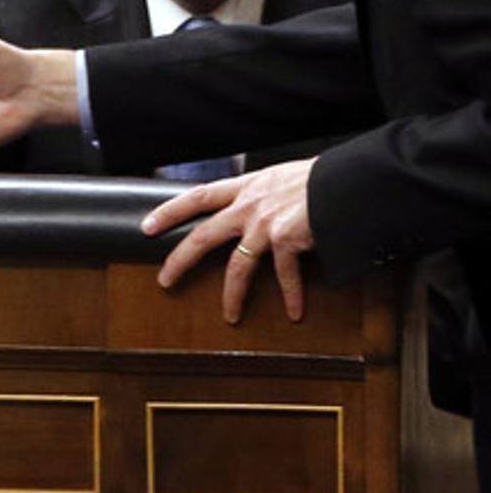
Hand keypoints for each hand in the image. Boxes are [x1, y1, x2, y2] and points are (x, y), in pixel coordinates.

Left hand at [140, 158, 316, 323]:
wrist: (345, 178)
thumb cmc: (318, 177)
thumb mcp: (279, 176)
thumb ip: (262, 192)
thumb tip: (255, 205)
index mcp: (245, 187)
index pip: (197, 197)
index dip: (170, 211)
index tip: (147, 226)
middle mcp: (249, 206)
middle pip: (203, 235)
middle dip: (180, 260)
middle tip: (164, 280)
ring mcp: (265, 225)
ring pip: (238, 266)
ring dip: (233, 295)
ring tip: (230, 316)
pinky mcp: (287, 240)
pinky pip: (285, 276)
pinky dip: (291, 295)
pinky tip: (294, 312)